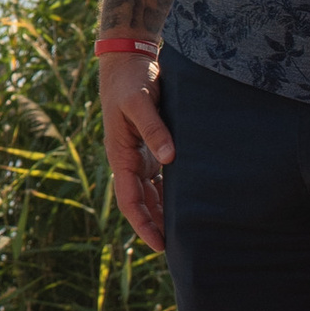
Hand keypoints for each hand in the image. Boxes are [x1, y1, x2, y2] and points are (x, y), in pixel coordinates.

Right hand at [100, 47, 172, 251]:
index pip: (130, 201)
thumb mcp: (139, 103)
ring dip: (165, 212)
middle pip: (142, 203)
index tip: (160, 245)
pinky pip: (161, 178)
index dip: (144, 225)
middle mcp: (129, 161)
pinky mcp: (152, 146)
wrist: (128, 62)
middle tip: (180, 248)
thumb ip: (154, 129)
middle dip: (156, 226)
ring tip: (187, 232)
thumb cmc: (131, 82)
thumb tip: (169, 157)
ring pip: (152, 193)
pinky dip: (172, 192)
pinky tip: (189, 202)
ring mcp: (141, 155)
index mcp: (120, 155)